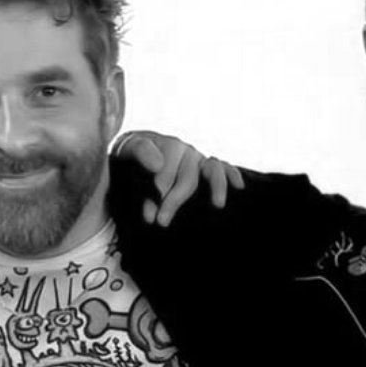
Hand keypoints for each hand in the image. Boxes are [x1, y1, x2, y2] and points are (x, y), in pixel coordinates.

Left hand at [114, 130, 243, 225]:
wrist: (130, 165)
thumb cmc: (129, 163)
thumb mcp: (127, 153)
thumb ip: (139, 153)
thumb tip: (157, 164)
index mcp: (164, 144)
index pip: (165, 168)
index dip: (158, 191)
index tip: (149, 215)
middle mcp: (184, 150)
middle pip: (187, 176)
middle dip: (174, 201)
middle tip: (160, 222)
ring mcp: (197, 160)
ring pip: (212, 169)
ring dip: (216, 187)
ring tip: (218, 205)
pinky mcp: (207, 169)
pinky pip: (223, 169)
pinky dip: (232, 175)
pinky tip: (238, 187)